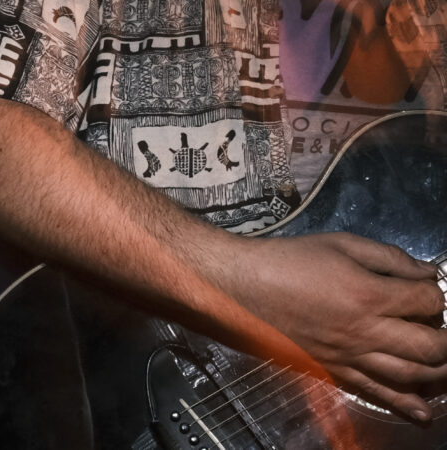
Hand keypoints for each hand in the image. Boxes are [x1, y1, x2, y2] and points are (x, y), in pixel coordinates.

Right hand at [209, 233, 446, 422]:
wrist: (238, 288)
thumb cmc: (286, 261)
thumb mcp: (341, 244)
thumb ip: (390, 258)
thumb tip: (427, 274)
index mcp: (369, 294)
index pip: (428, 301)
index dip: (434, 293)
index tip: (424, 288)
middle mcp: (365, 332)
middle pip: (430, 346)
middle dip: (446, 338)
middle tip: (440, 329)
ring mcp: (349, 356)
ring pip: (411, 375)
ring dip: (437, 371)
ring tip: (443, 364)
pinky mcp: (333, 371)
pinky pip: (376, 393)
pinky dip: (405, 405)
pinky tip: (424, 412)